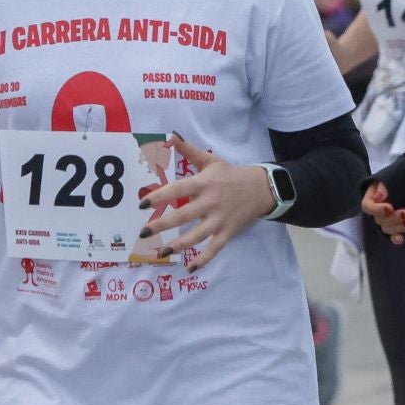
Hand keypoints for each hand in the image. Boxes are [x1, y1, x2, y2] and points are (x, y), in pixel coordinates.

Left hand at [136, 133, 272, 271]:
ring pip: (197, 236)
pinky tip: (189, 268)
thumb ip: (189, 150)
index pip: (178, 189)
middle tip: (143, 233)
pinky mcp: (227, 232)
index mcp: (204, 184)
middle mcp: (211, 202)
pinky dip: (202, 260)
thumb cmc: (230, 174)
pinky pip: (214, 249)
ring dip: (177, 246)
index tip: (142, 204)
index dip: (160, 197)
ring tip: (160, 252)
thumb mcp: (211, 161)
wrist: (261, 188)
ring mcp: (219, 220)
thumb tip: (170, 136)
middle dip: (162, 225)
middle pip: (184, 215)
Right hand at [361, 181, 404, 245]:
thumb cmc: (400, 177)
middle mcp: (377, 210)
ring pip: (386, 229)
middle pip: (379, 220)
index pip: (367, 206)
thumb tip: (379, 197)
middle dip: (393, 218)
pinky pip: (393, 235)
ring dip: (398, 227)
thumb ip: (384, 185)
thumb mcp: (392, 177)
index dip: (377, 209)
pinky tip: (401, 238)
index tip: (390, 208)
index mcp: (371, 197)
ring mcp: (386, 220)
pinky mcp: (396, 227)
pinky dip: (396, 238)